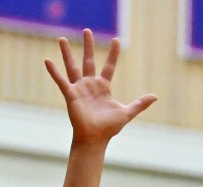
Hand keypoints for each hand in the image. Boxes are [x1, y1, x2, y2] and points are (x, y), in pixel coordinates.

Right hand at [45, 30, 156, 145]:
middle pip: (88, 61)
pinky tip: (47, 60)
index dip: (112, 54)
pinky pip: (61, 81)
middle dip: (88, 46)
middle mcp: (90, 85)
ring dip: (67, 53)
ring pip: (72, 66)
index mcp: (103, 87)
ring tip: (62, 39)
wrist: (95, 139)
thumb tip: (155, 96)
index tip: (116, 40)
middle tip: (87, 30)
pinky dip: (54, 71)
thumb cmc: (109, 128)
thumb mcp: (127, 113)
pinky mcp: (70, 95)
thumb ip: (140, 104)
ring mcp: (79, 89)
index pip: (109, 66)